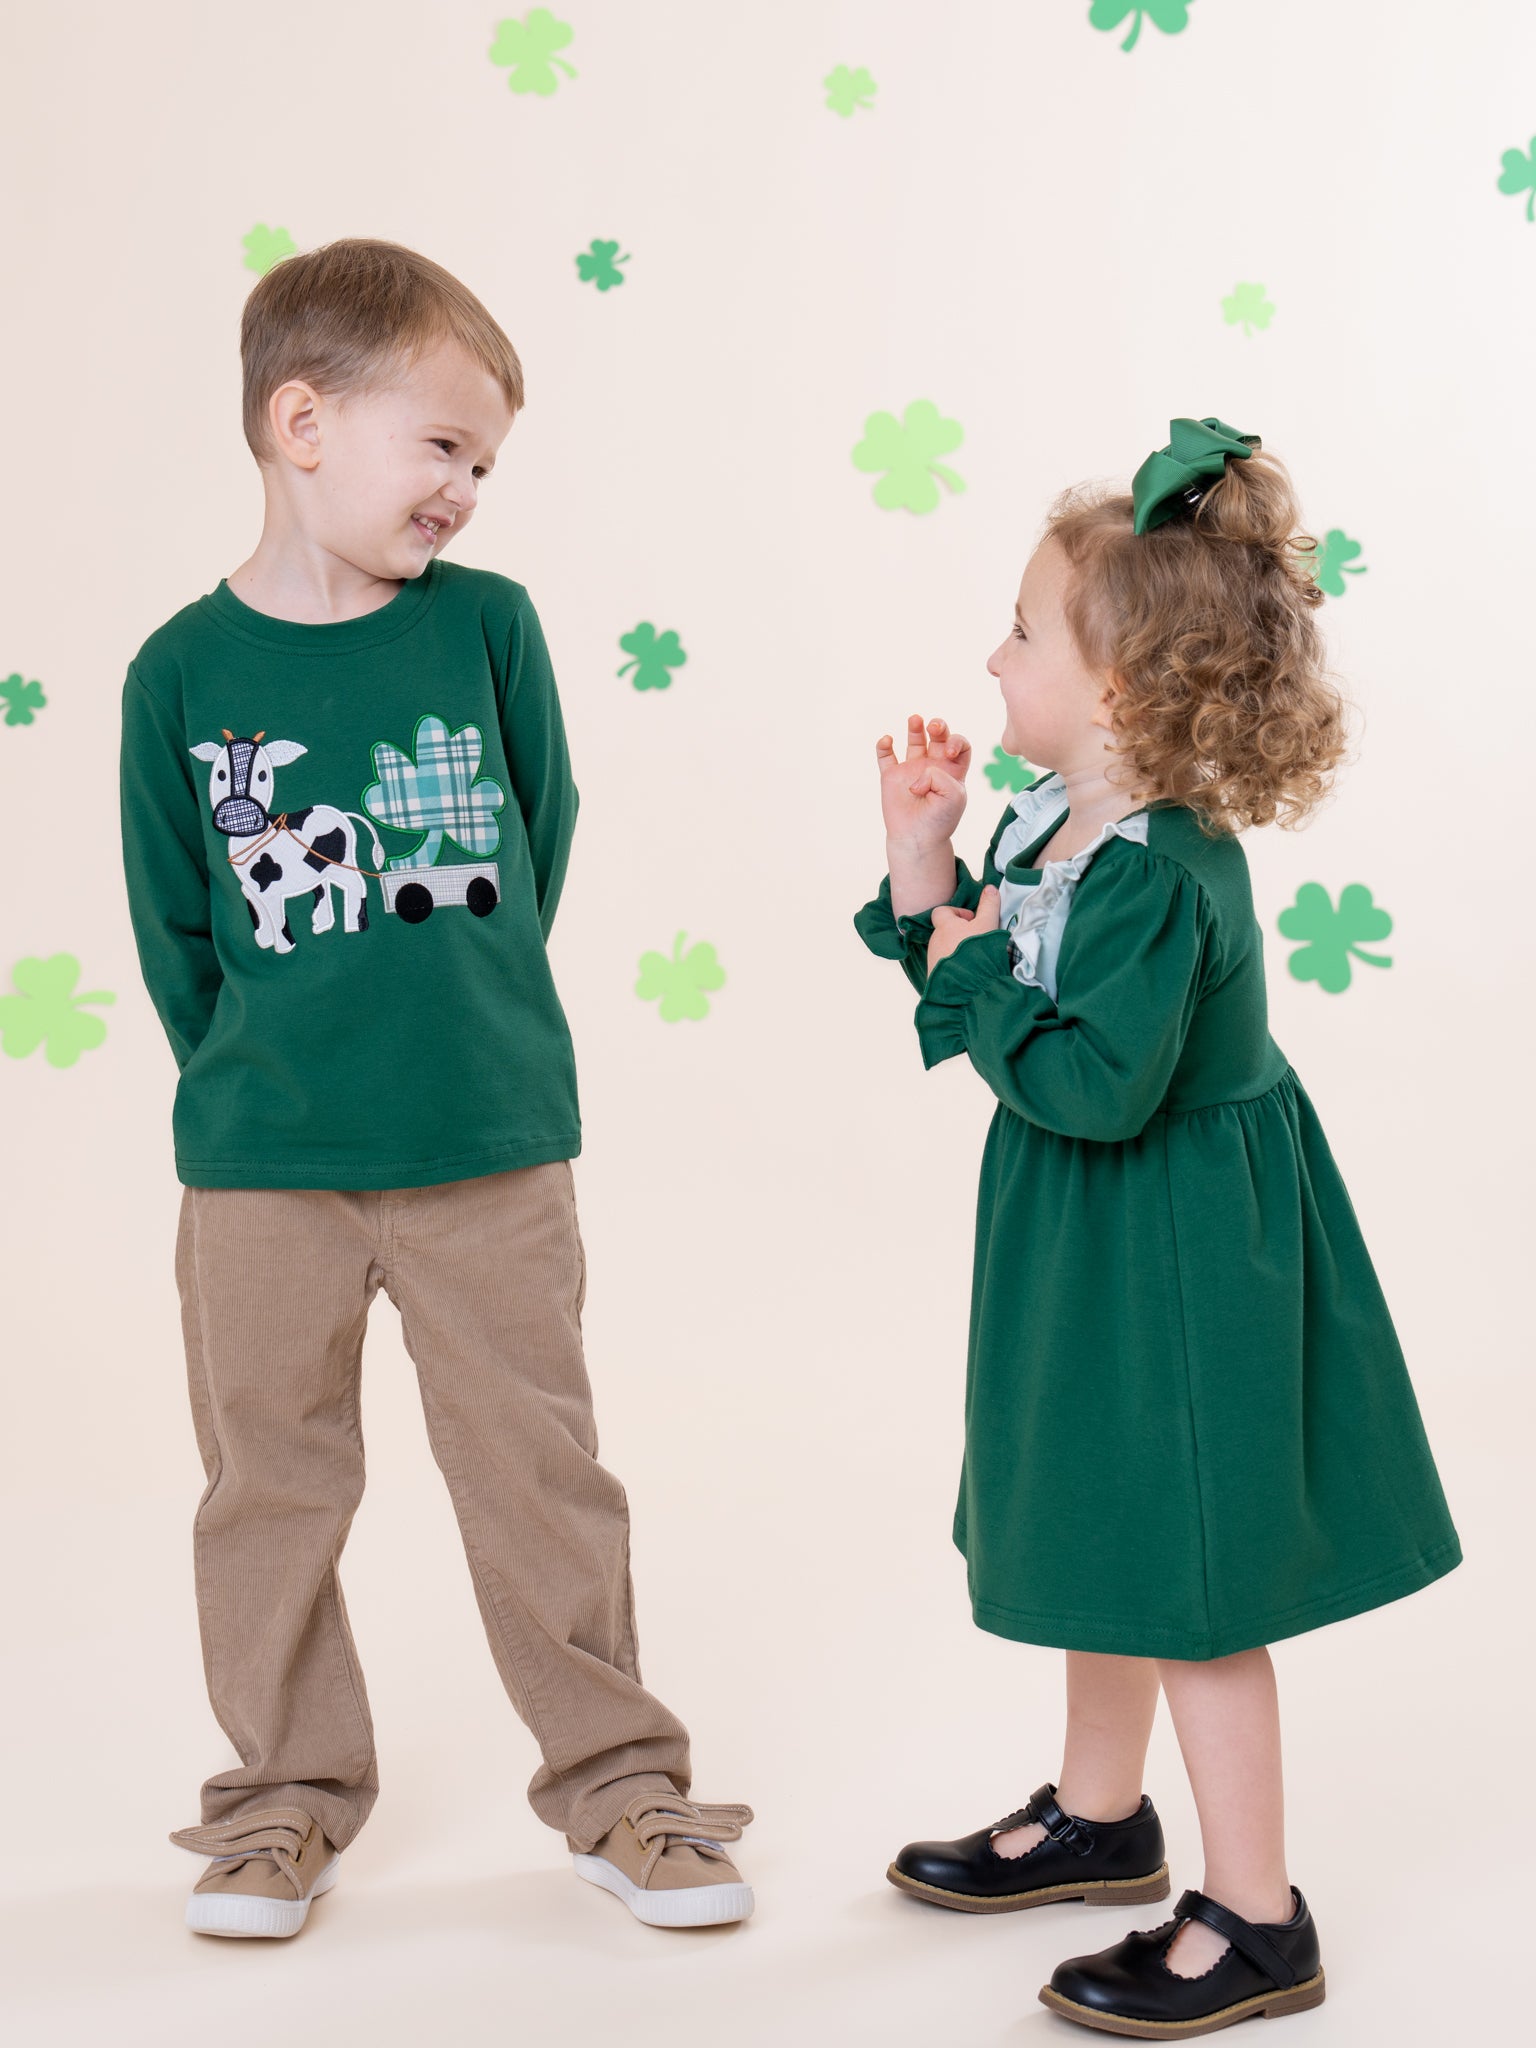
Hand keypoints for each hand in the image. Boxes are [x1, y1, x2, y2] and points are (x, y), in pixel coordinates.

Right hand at [875, 713, 971, 853]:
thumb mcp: (954, 797)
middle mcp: (933, 766)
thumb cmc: (940, 820)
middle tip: (934, 728)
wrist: (917, 839)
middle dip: (938, 726)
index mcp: (953, 770)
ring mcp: (911, 768)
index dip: (957, 741)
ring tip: (915, 719)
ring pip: (914, 739)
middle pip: (939, 736)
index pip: (960, 745)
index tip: (949, 752)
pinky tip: (887, 740)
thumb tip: (915, 774)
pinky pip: (885, 755)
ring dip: (915, 726)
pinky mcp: (891, 776)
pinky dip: (884, 745)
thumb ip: (941, 776)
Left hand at [927, 884, 1000, 974]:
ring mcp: (932, 959)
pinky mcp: (933, 976)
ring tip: (974, 959)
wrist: (966, 986)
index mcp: (944, 926)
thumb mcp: (988, 924)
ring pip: (943, 949)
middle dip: (959, 934)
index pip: (941, 911)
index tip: (971, 921)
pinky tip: (968, 972)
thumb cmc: (977, 951)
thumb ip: (989, 905)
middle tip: (977, 941)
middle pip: (944, 932)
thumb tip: (990, 888)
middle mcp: (934, 941)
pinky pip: (943, 966)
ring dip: (956, 950)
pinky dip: (954, 966)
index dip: (956, 913)